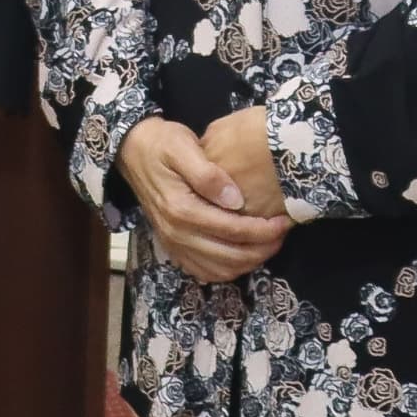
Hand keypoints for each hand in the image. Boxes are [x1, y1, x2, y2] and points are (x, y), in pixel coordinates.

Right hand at [117, 114, 285, 278]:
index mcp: (180, 209)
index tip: (284, 221)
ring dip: (248, 263)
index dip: (263, 230)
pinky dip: (227, 270)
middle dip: (262, 249)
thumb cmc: (162, 144)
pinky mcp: (172, 246)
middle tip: (282, 234)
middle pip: (229, 256)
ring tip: (268, 245)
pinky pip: (203, 272)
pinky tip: (242, 255)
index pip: (232, 230)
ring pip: (219, 270)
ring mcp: (172, 243)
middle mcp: (175, 233)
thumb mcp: (183, 147)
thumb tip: (235, 199)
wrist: (132, 150)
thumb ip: (208, 174)